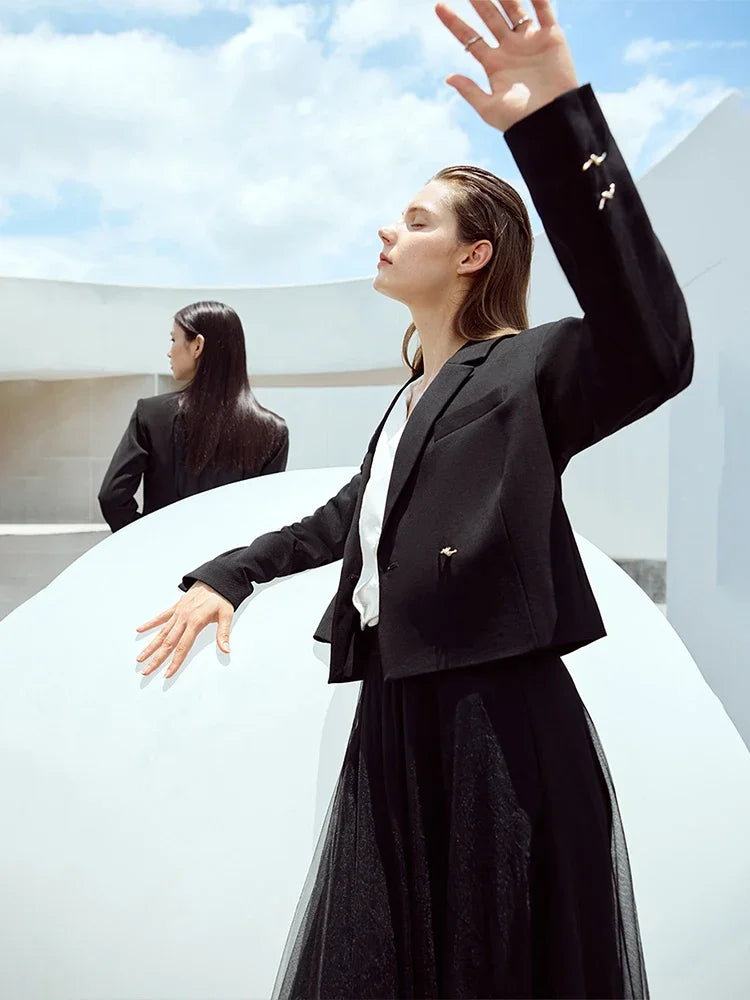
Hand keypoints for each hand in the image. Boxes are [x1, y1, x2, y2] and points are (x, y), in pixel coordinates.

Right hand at [136, 582, 233, 678]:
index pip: (182, 647)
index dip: (174, 662)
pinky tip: (140, 630)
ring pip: (161, 633)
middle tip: (146, 671)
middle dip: (156, 659)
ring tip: (140, 658)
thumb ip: (223, 634)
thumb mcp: (226, 615)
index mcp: (195, 622)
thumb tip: (226, 650)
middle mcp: (183, 618)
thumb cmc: (221, 597)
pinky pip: (161, 617)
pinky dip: (150, 624)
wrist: (216, 579)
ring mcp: (178, 613)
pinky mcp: (176, 607)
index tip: (167, 674)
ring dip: (150, 646)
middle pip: (167, 643)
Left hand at [436, 1, 577, 131]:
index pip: (470, 38)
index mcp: (494, 64)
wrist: (553, 120)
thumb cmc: (520, 120)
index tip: (438, 7)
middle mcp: (510, 49)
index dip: (454, 22)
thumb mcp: (489, 108)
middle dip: (478, 1)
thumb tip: (448, 77)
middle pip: (490, 17)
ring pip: (514, 9)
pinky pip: (543, 11)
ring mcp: (530, 41)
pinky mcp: (552, 37)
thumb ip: (469, 91)